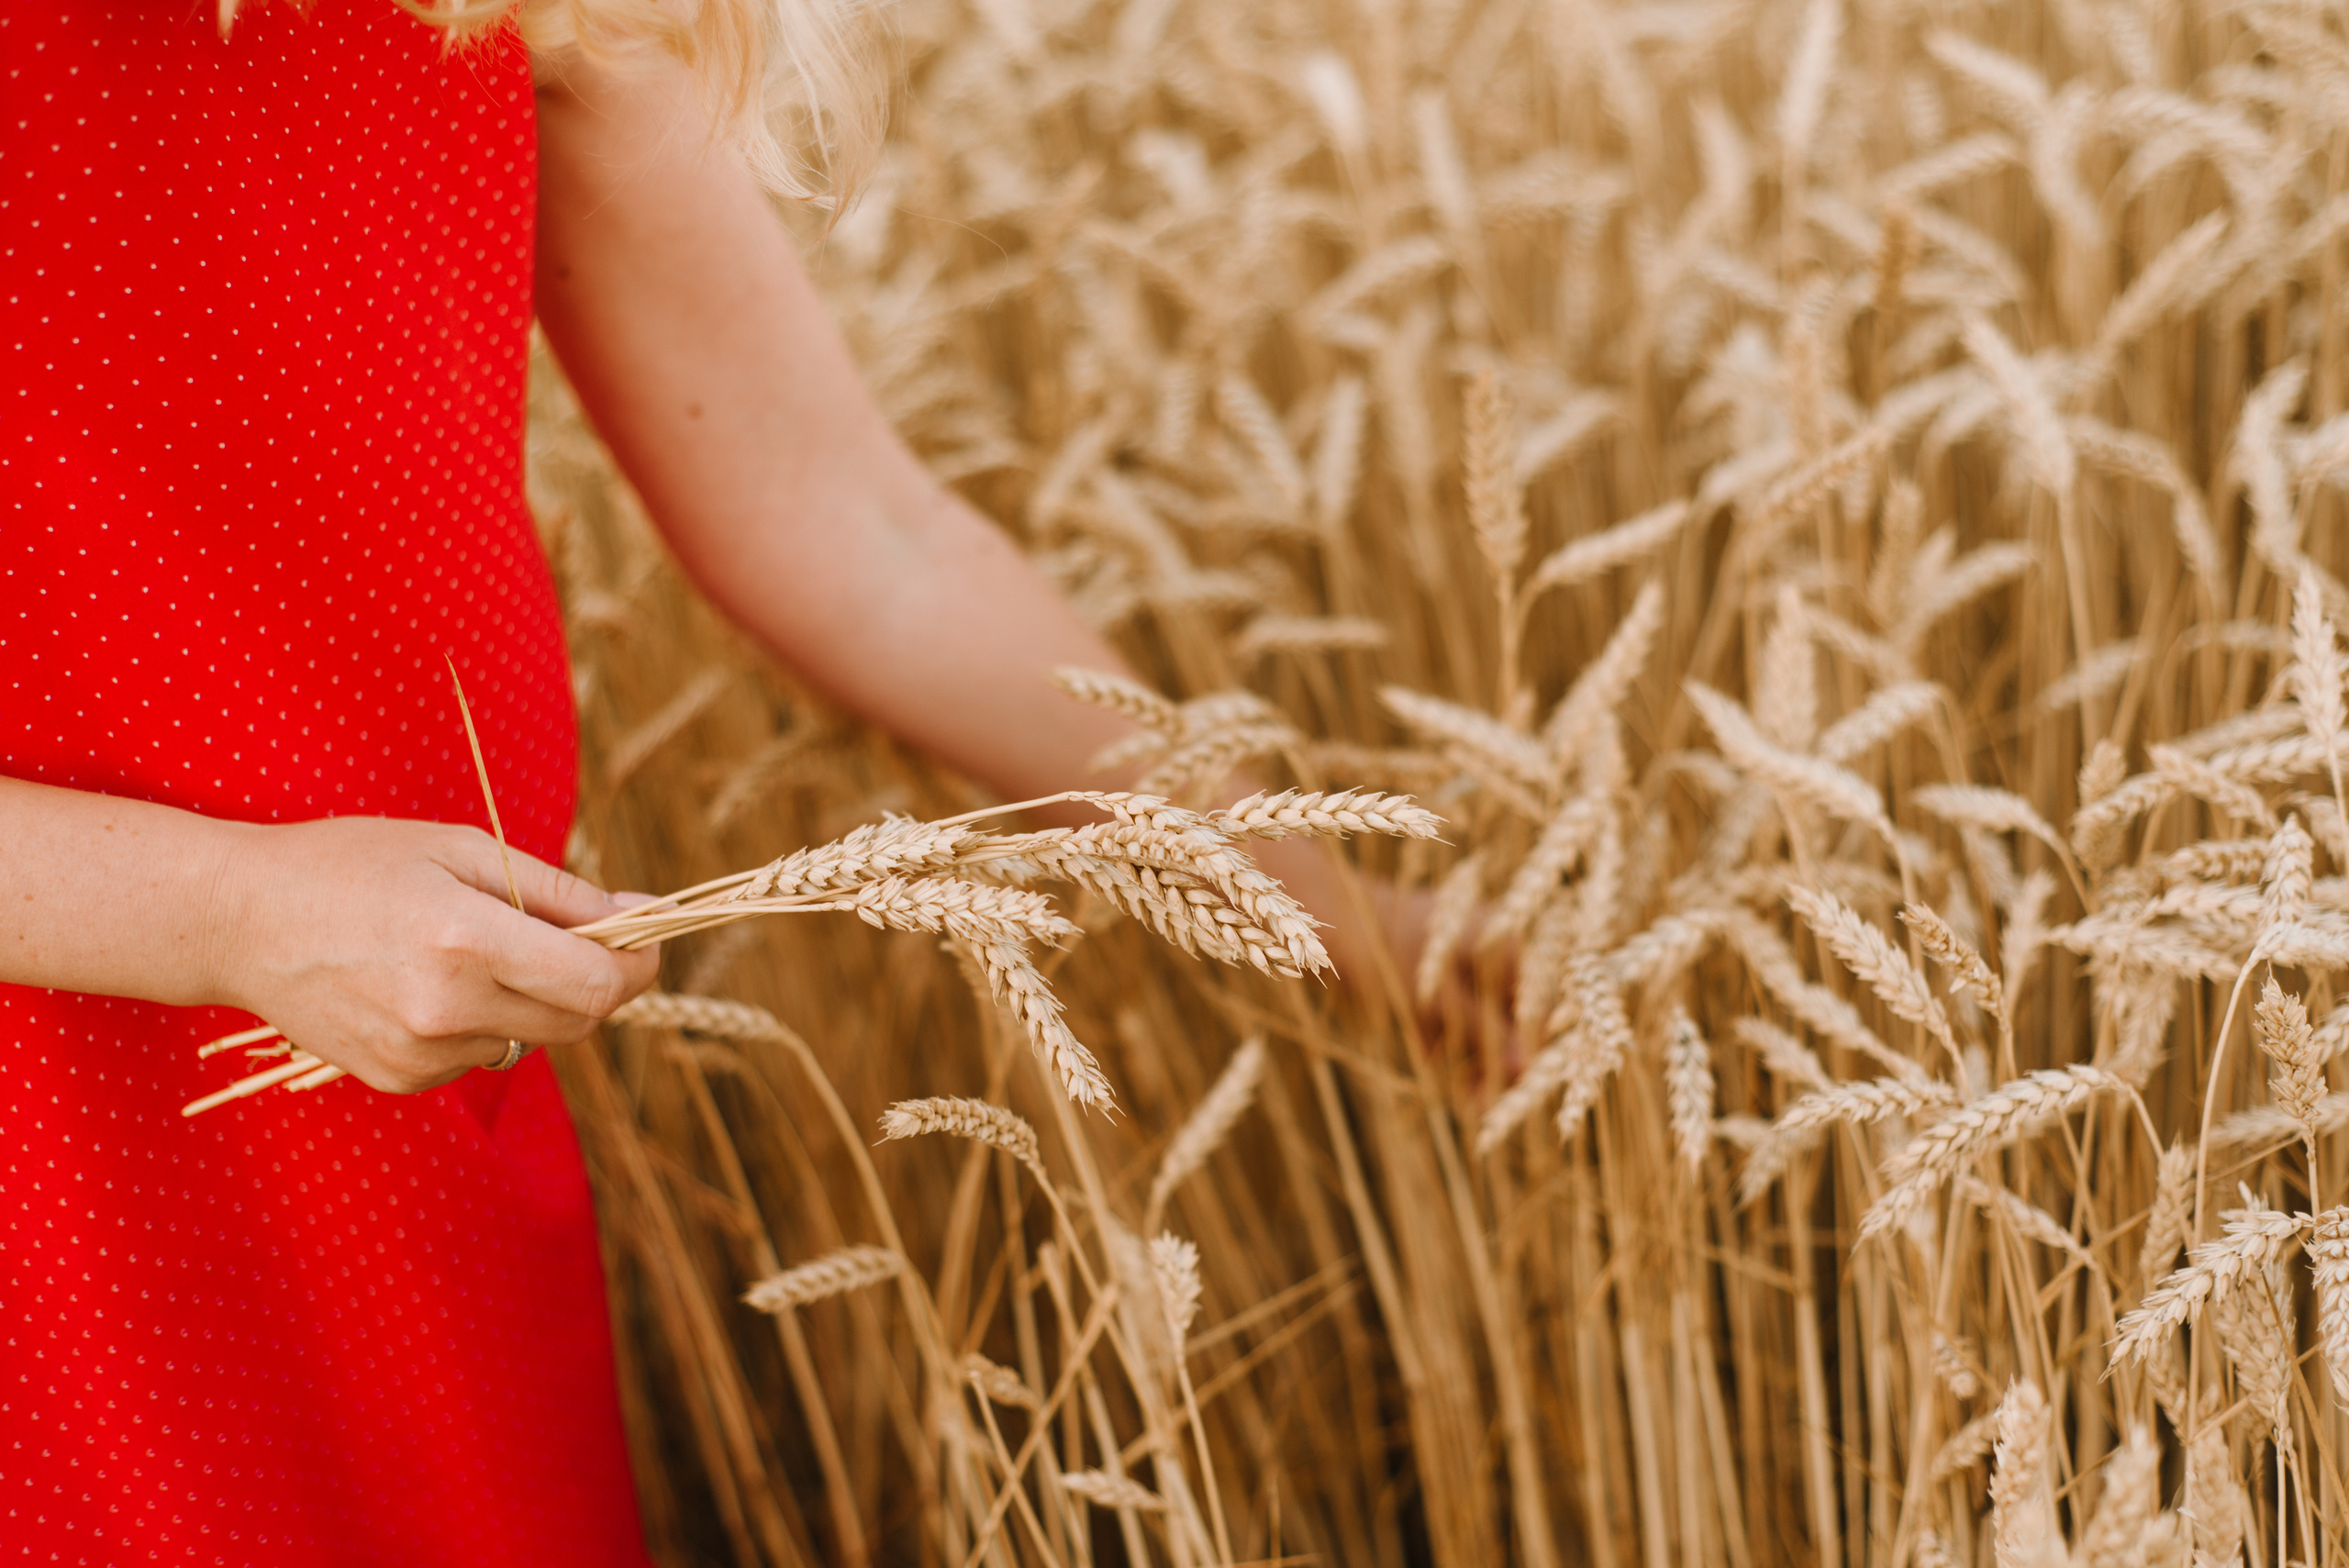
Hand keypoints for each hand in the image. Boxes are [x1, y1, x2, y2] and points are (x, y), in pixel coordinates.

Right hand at [208, 817, 659, 1092]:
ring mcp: (420, 1054)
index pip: (597, 984)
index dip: (638, 963)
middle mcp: (447, 1010)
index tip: (647, 935)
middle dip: (595, 980)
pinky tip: (431, 983)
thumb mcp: (459, 851)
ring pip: (531, 1041)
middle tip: (578, 935)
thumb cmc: (352, 865)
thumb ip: (556, 892)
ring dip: (534, 1000)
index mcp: (468, 943)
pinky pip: (479, 1055)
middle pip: (578, 1022)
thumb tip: (633, 918)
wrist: (239, 921)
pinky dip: (483, 1022)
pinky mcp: (398, 1079)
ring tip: (476, 949)